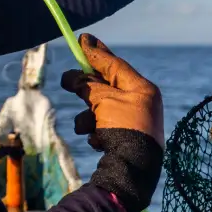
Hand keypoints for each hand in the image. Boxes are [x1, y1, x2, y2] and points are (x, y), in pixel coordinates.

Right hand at [60, 33, 164, 147]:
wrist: (132, 171)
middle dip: (87, 88)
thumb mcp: (104, 101)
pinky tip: (100, 142)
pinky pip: (105, 128)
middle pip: (108, 87)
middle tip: (68, 79)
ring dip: (89, 117)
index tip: (83, 40)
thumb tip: (72, 76)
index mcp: (143, 89)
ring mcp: (136, 123)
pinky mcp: (128, 141)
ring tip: (88, 126)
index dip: (97, 53)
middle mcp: (142, 103)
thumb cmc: (123, 129)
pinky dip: (98, 133)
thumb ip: (88, 85)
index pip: (116, 65)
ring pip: (102, 110)